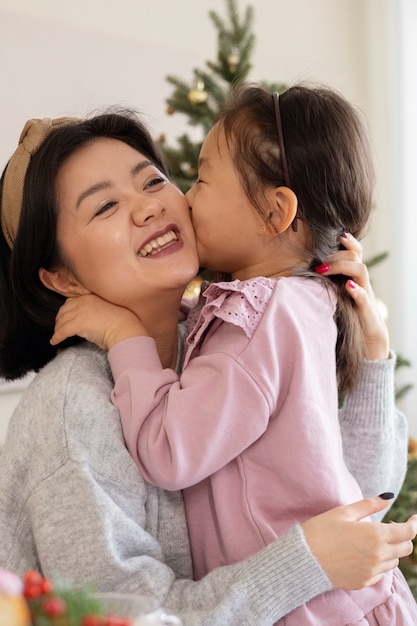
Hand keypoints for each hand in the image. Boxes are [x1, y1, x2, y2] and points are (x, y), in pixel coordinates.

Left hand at [51, 294, 147, 349]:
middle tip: (59, 326)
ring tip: (57, 335)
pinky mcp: (78, 323)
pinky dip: (56, 337)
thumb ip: (96, 309)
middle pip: (64, 310)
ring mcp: (80, 311)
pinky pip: (62, 331)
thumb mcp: (108, 309)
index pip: (72, 301)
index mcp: (91, 296)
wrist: (125, 329)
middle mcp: (83, 301)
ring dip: (57, 328)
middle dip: (60, 319)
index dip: (66, 310)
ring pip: (61, 321)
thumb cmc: (123, 322)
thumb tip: (90, 318)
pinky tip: (55, 341)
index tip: (65, 317)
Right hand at [302, 496, 416, 588]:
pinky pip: (381, 572)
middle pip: (406, 548)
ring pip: (394, 561)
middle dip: (403, 536)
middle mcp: (378, 555)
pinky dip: (379, 562)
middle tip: (390, 526)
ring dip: (391, 550)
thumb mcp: (344, 512)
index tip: (413, 517)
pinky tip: (364, 554)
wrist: (303, 559)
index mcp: (375, 535)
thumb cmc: (321, 530)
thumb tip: (388, 497)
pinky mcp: (363, 582)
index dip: (414, 523)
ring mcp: (371, 571)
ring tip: (373, 540)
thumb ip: (369, 505)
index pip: (407, 532)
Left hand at [318, 233, 388, 359]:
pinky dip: (356, 290)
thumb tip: (298, 273)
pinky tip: (348, 286)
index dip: (347, 241)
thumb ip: (325, 284)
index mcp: (353, 276)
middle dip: (336, 254)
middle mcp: (361, 282)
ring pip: (361, 270)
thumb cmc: (347, 316)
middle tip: (317, 260)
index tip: (333, 233)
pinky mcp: (367, 311)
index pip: (354, 251)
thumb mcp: (334, 296)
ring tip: (323, 269)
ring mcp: (365, 295)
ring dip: (342, 266)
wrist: (366, 341)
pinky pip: (364, 297)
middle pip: (354, 257)